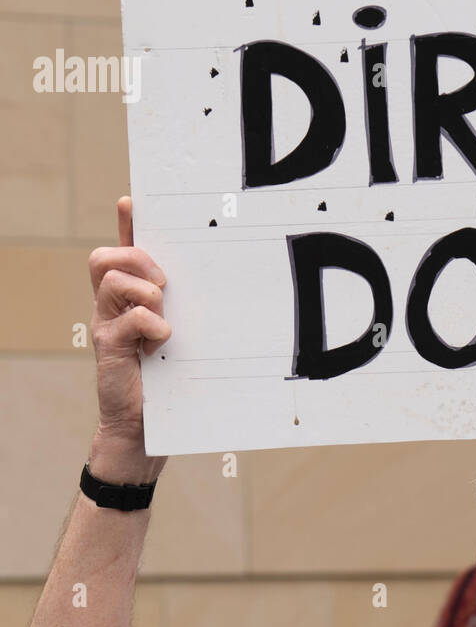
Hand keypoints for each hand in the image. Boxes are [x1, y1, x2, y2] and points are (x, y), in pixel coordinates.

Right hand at [87, 196, 170, 481]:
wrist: (144, 425)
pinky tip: (163, 340)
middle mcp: (113, 305)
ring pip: (111, 280)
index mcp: (131, 297)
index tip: (132, 201)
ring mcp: (106, 324)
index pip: (122, 250)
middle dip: (137, 257)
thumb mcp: (180, 331)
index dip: (125, 224)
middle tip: (165, 282)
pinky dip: (148, 323)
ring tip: (164, 312)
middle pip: (105, 257)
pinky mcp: (107, 348)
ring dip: (143, 289)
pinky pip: (124, 319)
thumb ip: (185, 307)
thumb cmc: (168, 375)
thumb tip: (219, 274)